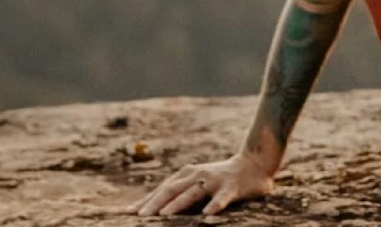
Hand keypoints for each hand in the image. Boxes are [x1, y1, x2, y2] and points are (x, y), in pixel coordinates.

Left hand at [135, 154, 274, 216]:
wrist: (253, 164)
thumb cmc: (220, 178)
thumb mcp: (197, 182)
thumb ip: (179, 193)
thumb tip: (153, 207)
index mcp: (186, 174)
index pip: (162, 190)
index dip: (145, 201)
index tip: (127, 213)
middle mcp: (197, 175)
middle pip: (172, 190)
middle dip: (155, 203)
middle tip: (140, 216)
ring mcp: (214, 180)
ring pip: (193, 193)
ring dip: (178, 204)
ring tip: (165, 215)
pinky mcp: (231, 187)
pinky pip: (222, 198)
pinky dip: (215, 205)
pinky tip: (208, 214)